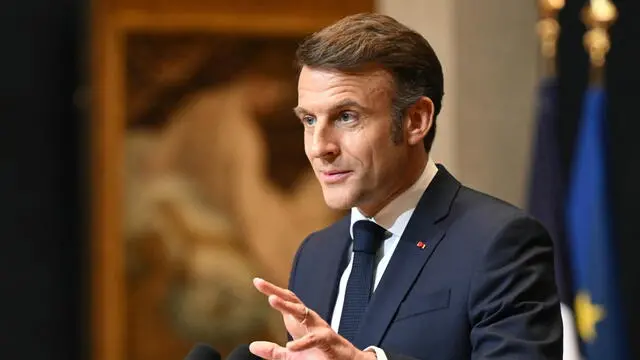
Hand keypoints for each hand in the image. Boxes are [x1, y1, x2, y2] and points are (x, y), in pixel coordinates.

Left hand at [250, 278, 376, 359]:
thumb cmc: (320, 357)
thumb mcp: (292, 355)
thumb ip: (274, 351)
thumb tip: (253, 346)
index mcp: (301, 322)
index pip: (286, 301)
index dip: (272, 290)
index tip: (257, 281)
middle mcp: (310, 321)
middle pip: (292, 301)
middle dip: (277, 292)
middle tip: (261, 284)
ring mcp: (319, 329)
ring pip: (303, 313)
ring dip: (288, 306)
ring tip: (272, 300)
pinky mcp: (327, 341)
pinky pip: (314, 339)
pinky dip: (303, 343)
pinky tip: (291, 345)